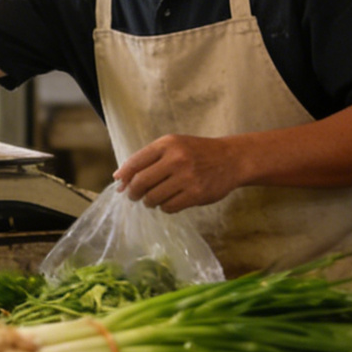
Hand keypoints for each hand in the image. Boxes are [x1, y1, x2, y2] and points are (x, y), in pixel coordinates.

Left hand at [113, 134, 246, 212]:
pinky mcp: (196, 194)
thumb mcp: (173, 146)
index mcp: (167, 144)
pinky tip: (168, 202)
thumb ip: (147, 159)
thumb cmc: (196, 152)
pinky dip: (164, 208)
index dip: (124, 176)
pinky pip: (169, 207)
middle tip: (134, 196)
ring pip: (153, 198)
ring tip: (153, 199)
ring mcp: (187, 177)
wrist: (231, 159)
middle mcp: (176, 159)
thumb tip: (120, 180)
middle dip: (133, 193)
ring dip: (149, 202)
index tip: (120, 185)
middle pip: (141, 182)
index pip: (135, 162)